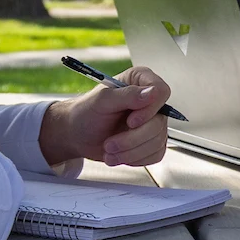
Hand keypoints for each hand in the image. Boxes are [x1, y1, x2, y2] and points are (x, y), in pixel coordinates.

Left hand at [39, 66, 171, 167]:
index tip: (131, 122)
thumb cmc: (85, 113)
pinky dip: (134, 159)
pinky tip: (118, 154)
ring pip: (157, 142)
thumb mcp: (102, 101)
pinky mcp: (151, 141)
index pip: (161, 92)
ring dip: (130, 152)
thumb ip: (127, 95)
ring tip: (109, 150)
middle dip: (132, 139)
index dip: (149, 110)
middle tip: (110, 143)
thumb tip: (151, 93)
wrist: (77, 135)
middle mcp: (150, 101)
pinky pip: (155, 154)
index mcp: (140, 81)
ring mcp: (152, 122)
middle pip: (159, 123)